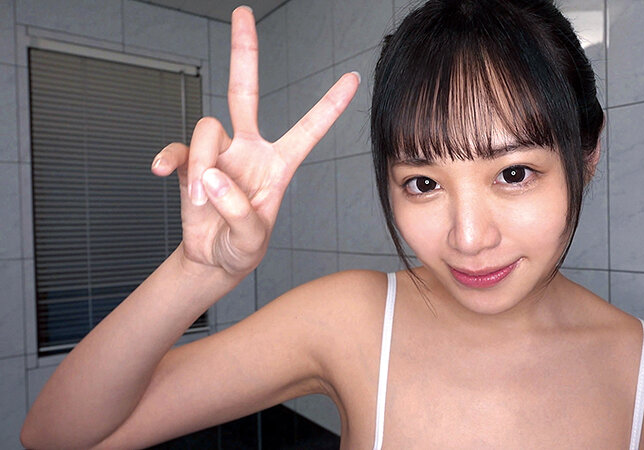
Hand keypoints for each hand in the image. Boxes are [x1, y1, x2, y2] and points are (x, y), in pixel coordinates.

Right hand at [150, 6, 358, 276]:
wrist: (211, 259)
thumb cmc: (241, 248)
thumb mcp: (252, 240)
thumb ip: (238, 211)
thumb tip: (211, 176)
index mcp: (279, 164)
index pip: (308, 128)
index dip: (330, 106)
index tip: (352, 79)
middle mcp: (248, 149)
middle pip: (244, 91)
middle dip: (244, 52)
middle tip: (243, 14)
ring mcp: (218, 153)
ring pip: (208, 129)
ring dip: (202, 167)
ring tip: (203, 203)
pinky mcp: (190, 162)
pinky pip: (177, 148)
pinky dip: (169, 160)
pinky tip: (164, 173)